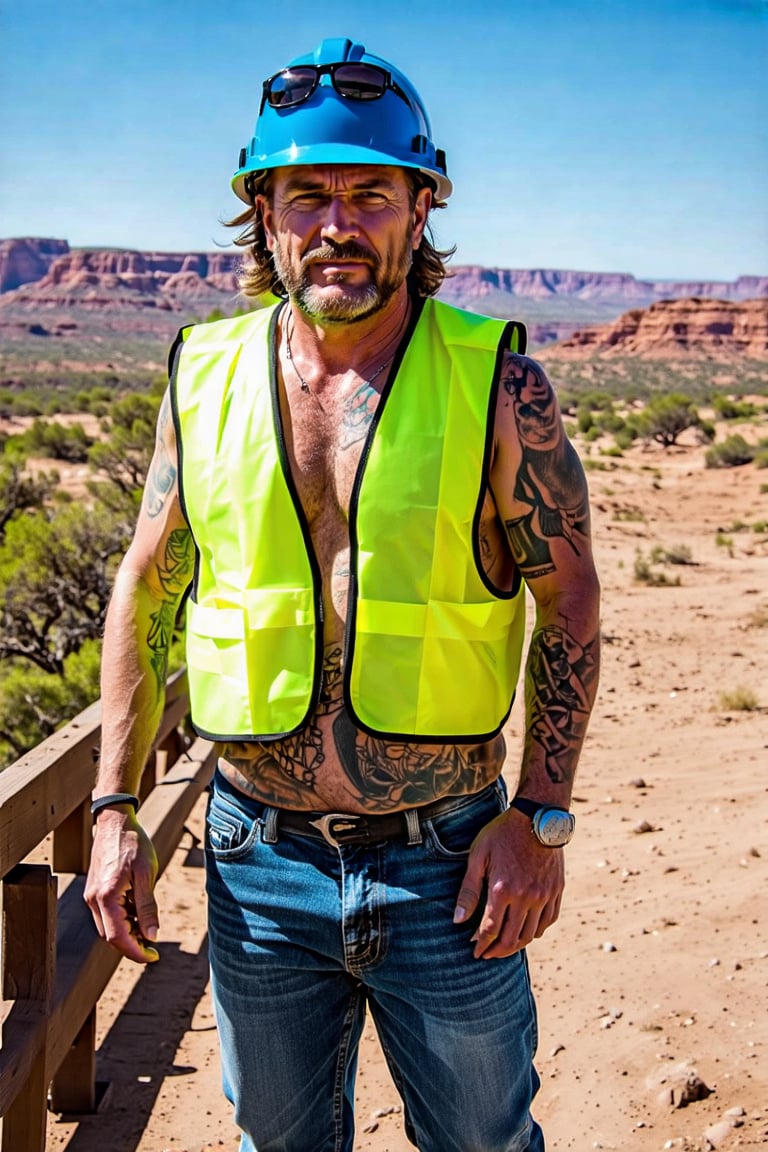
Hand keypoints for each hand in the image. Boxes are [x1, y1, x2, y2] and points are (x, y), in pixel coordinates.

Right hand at [84, 809, 159, 963]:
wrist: (115, 821)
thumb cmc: (133, 844)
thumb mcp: (147, 874)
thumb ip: (147, 907)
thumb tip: (152, 936)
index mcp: (106, 897)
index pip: (118, 937)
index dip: (136, 952)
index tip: (154, 957)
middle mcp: (93, 899)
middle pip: (110, 936)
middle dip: (132, 945)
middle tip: (154, 946)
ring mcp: (92, 895)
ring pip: (107, 927)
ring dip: (127, 933)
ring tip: (148, 928)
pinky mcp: (95, 890)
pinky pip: (106, 915)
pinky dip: (122, 920)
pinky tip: (138, 914)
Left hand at [453, 807, 564, 958]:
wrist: (537, 817)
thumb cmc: (502, 833)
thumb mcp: (478, 856)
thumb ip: (468, 890)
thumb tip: (457, 920)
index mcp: (502, 889)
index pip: (490, 930)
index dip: (480, 944)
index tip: (474, 951)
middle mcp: (525, 897)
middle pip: (511, 938)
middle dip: (496, 951)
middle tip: (487, 955)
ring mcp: (544, 895)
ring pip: (531, 934)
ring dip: (516, 945)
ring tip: (504, 948)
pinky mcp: (556, 891)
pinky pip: (548, 921)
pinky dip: (536, 932)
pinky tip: (526, 932)